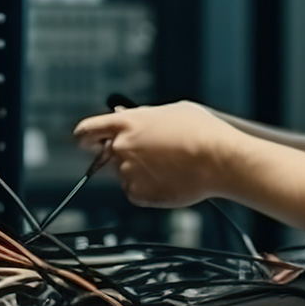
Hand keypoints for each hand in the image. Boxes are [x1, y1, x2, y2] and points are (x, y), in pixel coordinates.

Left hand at [74, 100, 231, 207]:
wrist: (218, 158)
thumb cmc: (198, 130)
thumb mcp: (168, 111)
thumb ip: (141, 116)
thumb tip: (128, 116)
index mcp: (124, 123)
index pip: (86, 131)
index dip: (86, 137)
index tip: (90, 141)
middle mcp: (120, 148)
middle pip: (104, 154)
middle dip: (120, 155)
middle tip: (147, 155)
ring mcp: (127, 173)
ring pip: (124, 173)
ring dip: (138, 171)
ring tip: (169, 165)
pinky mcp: (138, 194)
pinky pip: (136, 191)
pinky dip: (148, 188)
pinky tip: (169, 178)